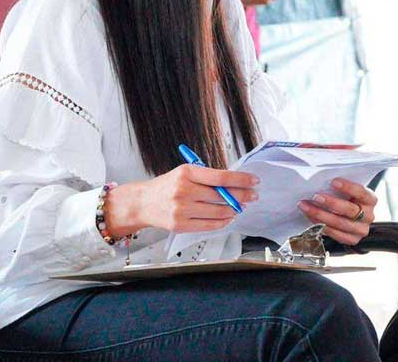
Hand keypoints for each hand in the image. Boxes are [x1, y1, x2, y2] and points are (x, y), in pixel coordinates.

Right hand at [105, 164, 258, 234]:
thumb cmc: (167, 186)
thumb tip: (235, 184)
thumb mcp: (185, 173)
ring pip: (218, 212)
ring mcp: (182, 209)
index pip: (221, 177)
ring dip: (233, 210)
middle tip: (252, 195)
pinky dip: (223, 222)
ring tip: (239, 207)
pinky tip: (228, 217)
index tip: (254, 181)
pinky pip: (209, 225)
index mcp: (187, 173)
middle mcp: (184, 190)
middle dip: (242, 196)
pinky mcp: (180, 225)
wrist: (143, 203)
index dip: (240, 180)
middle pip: (222, 195)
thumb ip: (208, 177)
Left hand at [297, 178, 375, 244]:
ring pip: (340, 223)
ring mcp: (361, 230)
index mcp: (371, 200)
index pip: (362, 193)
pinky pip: (335, 234)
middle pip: (350, 210)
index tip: (333, 182)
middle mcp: (369, 216)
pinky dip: (321, 225)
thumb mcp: (348, 191)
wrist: (350, 216)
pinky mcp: (352, 240)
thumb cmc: (347, 199)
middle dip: (331, 203)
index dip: (348, 187)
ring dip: (320, 215)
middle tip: (316, 197)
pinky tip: (311, 217)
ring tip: (306, 207)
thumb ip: (340, 187)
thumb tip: (321, 181)